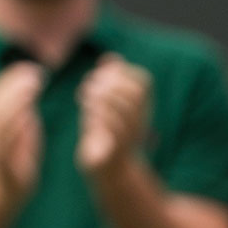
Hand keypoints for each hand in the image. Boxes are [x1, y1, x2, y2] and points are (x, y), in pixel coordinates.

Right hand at [0, 62, 45, 202]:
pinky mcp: (1, 160)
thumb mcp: (19, 126)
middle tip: (35, 73)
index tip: (30, 67)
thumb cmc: (16, 154)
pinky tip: (29, 114)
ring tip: (34, 88)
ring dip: (16, 100)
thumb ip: (21, 108)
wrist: (6, 189)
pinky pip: (6, 140)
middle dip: (15, 84)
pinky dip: (16, 125)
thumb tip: (30, 84)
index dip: (12, 76)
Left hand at [76, 53, 152, 177]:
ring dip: (100, 98)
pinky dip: (98, 116)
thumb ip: (109, 81)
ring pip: (124, 108)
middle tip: (89, 86)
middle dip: (108, 83)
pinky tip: (87, 113)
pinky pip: (113, 130)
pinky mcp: (116, 150)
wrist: (110, 170)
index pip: (142, 79)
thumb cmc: (106, 132)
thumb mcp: (106, 104)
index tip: (101, 75)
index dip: (121, 71)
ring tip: (85, 98)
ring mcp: (130, 135)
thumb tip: (112, 57)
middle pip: (132, 92)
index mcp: (140, 107)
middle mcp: (139, 119)